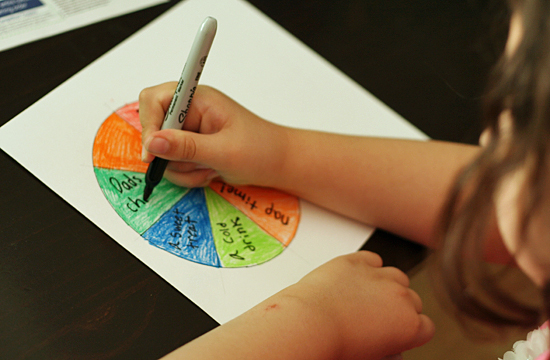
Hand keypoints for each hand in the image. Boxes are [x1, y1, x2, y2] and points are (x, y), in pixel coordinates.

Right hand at [139, 83, 288, 187]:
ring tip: (211, 168)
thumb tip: (152, 143)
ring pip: (162, 153)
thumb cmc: (261, 150)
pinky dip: (189, 175)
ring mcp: (189, 131)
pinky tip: (210, 172)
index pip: (154, 100)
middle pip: (153, 130)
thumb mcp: (223, 151)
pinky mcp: (191, 149)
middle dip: (171, 155)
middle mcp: (189, 112)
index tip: (153, 152)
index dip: (149, 125)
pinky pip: (174, 165)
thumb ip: (186, 147)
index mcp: (197, 99)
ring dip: (184, 169)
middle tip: (196, 163)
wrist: (278, 164)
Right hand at [161, 251, 432, 359]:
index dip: (373, 285)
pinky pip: (424, 326)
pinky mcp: (407, 320)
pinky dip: (414, 333)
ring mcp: (395, 294)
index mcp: (353, 262)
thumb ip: (336, 285)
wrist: (310, 323)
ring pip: (412, 302)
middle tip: (371, 321)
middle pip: (397, 282)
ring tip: (379, 332)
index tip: (364, 300)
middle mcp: (378, 273)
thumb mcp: (317, 287)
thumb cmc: (302, 311)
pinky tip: (394, 341)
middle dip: (388, 300)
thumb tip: (346, 295)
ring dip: (401, 313)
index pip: (375, 265)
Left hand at [281, 251, 434, 358]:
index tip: (397, 332)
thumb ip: (388, 344)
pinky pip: (372, 260)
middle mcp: (400, 297)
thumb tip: (384, 345)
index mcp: (410, 325)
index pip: (426, 326)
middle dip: (399, 307)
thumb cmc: (335, 344)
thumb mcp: (371, 355)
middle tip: (376, 318)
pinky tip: (353, 280)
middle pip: (413, 299)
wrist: (310, 324)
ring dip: (386, 285)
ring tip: (364, 298)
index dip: (410, 330)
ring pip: (396, 277)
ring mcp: (380, 276)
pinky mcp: (357, 261)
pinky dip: (366, 267)